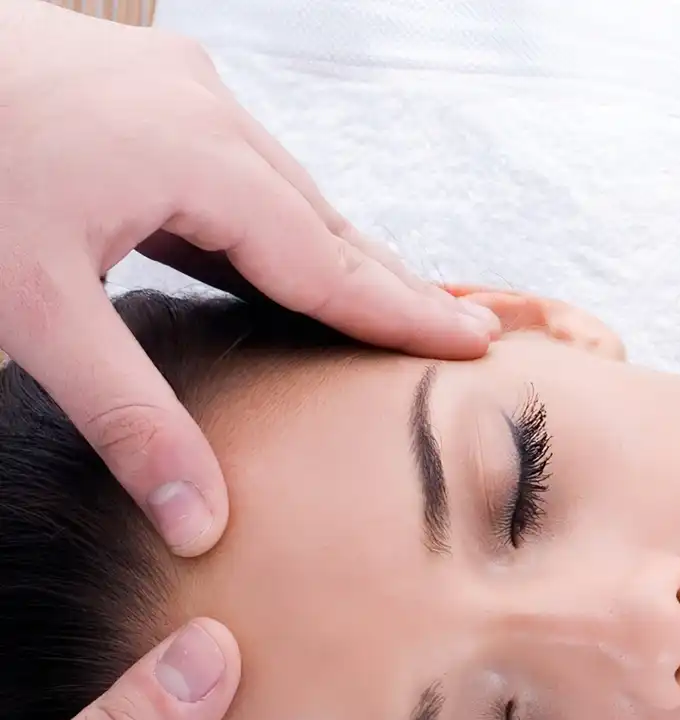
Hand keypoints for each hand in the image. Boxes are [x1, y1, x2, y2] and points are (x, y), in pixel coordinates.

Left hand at [0, 0, 501, 555]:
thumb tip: (200, 523)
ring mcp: (171, 83)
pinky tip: (278, 254)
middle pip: (321, 219)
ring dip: (328, 250)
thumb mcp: (29, 306)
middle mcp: (204, 107)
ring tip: (387, 303)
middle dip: (388, 282)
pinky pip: (233, 164)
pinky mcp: (138, 81)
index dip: (406, 313)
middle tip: (462, 331)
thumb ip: (127, 415)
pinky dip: (268, 219)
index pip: (331, 262)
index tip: (479, 343)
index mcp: (200, 158)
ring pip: (280, 189)